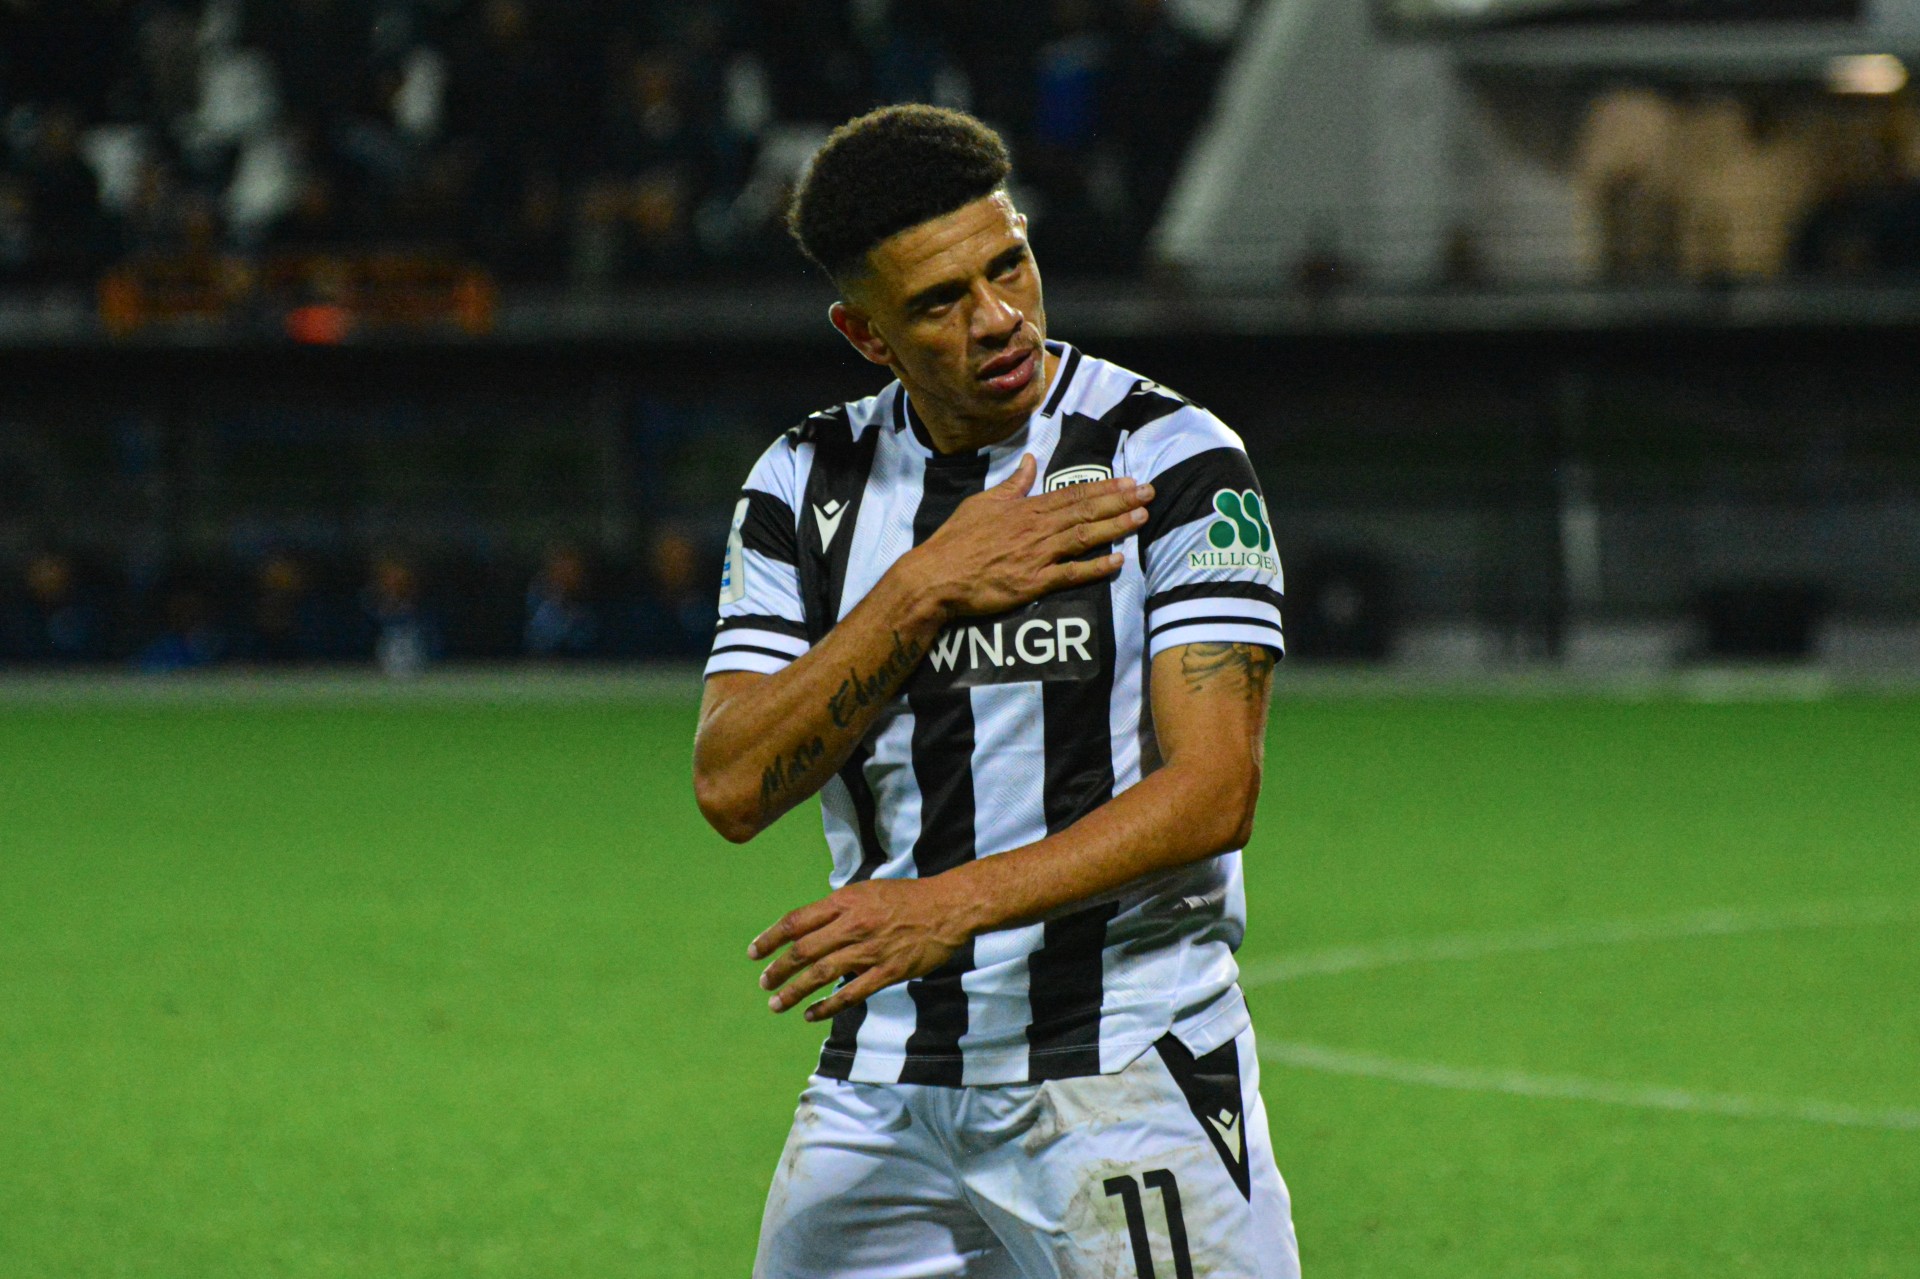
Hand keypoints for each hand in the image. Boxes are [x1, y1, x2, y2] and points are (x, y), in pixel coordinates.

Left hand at [748, 878, 977, 1020]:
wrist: (948, 907)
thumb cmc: (907, 897)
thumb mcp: (867, 891)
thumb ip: (839, 909)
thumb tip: (811, 928)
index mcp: (845, 902)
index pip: (797, 922)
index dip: (771, 938)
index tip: (754, 953)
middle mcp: (853, 925)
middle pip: (804, 950)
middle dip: (778, 969)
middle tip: (763, 983)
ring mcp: (870, 950)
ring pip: (822, 974)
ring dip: (794, 991)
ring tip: (776, 1003)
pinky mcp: (888, 971)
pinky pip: (851, 994)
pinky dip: (827, 1007)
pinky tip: (811, 1015)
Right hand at [896, 454, 1152, 621]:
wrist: (937, 575)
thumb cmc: (957, 538)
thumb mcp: (983, 501)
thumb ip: (1014, 483)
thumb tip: (1032, 460)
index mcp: (1026, 508)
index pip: (1072, 494)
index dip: (1104, 488)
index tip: (1130, 481)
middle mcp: (1036, 528)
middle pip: (1085, 511)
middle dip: (1120, 502)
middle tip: (1149, 493)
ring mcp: (1037, 555)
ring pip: (1083, 537)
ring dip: (1115, 527)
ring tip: (1142, 517)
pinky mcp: (1033, 583)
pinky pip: (1070, 574)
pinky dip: (1095, 568)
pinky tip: (1117, 561)